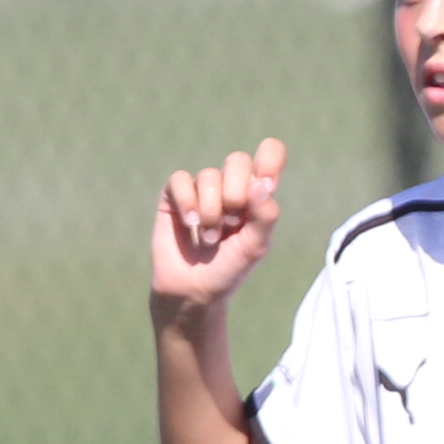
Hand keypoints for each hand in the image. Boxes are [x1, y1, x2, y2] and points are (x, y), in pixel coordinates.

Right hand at [152, 140, 284, 314]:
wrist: (193, 289)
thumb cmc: (229, 268)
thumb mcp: (254, 246)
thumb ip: (264, 215)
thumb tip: (263, 183)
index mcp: (256, 194)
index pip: (269, 154)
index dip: (269, 158)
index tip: (268, 183)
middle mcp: (230, 186)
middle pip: (237, 160)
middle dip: (235, 194)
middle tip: (231, 224)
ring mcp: (201, 189)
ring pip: (208, 175)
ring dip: (211, 211)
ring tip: (210, 238)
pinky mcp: (174, 195)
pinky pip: (180, 179)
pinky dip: (187, 202)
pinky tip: (190, 223)